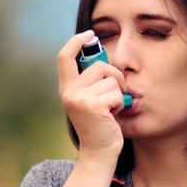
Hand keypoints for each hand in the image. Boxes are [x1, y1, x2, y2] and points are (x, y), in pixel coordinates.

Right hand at [57, 30, 127, 161]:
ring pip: (111, 80)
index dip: (76, 41)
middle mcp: (69, 92)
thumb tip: (101, 54)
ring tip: (111, 108)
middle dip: (115, 77)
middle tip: (115, 94)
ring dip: (119, 93)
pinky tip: (113, 115)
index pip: (65, 56)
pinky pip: (117, 93)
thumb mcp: (90, 99)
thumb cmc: (99, 124)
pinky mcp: (93, 106)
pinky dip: (121, 104)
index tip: (90, 34)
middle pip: (100, 65)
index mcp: (66, 88)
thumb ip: (91, 80)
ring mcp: (79, 99)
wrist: (99, 152)